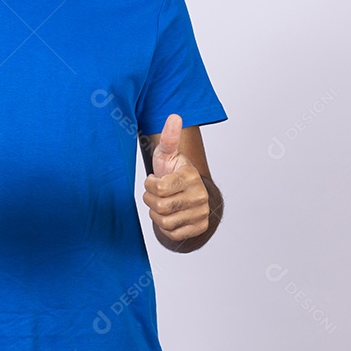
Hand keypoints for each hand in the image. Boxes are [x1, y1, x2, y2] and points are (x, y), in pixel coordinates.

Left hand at [142, 113, 209, 241]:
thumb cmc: (173, 172)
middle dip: (150, 200)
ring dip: (156, 214)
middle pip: (160, 206)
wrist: (187, 192)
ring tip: (160, 204)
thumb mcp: (167, 154)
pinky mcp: (199, 227)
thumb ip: (169, 137)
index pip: (157, 187)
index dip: (149, 185)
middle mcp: (200, 196)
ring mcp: (201, 213)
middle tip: (155, 194)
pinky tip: (168, 215)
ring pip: (164, 222)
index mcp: (190, 176)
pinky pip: (172, 234)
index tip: (153, 180)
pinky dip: (165, 227)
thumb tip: (175, 115)